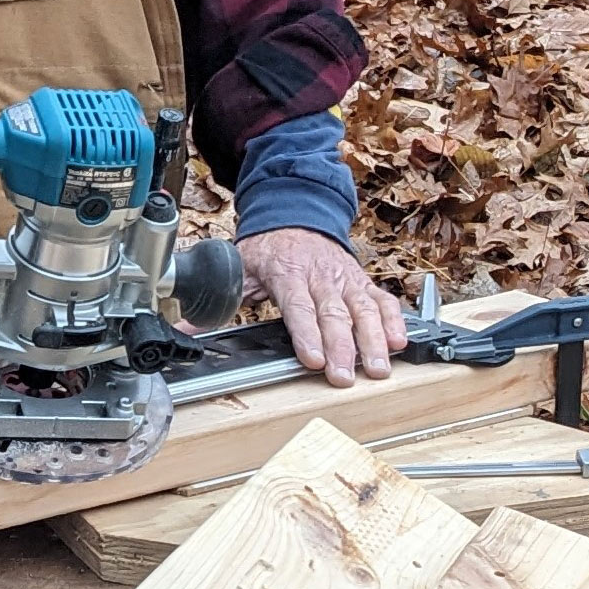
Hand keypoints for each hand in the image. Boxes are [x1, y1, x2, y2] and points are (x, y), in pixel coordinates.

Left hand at [239, 227, 408, 387]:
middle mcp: (320, 275)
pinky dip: (394, 319)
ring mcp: (345, 278)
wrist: (297, 212)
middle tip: (344, 377)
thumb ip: (222, 299)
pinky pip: (382, 299)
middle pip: (333, 313)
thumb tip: (188, 326)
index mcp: (288, 272)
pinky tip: (400, 341)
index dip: (307, 334)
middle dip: (341, 347)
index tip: (314, 360)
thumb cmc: (270, 247)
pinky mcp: (362, 281)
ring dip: (373, 340)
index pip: (299, 307)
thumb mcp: (241, 267)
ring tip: (378, 368)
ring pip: (363, 308)